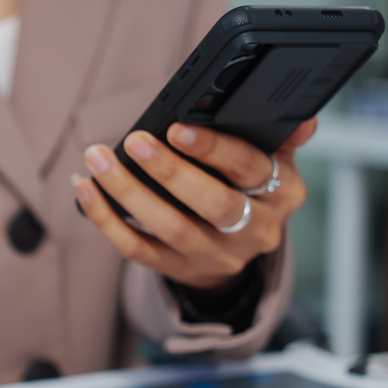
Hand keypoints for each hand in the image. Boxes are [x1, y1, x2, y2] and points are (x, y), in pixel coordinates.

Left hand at [73, 119, 312, 289]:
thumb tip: (302, 117)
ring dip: (128, 192)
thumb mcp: (274, 161)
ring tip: (98, 160)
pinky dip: (106, 219)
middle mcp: (254, 230)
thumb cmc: (249, 187)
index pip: (250, 168)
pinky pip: (137, 249)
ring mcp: (216, 255)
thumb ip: (280, 137)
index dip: (214, 149)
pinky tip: (85, 190)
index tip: (178, 128)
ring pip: (170, 227)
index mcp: (281, 193)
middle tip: (135, 141)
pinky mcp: (180, 271)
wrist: (239, 250)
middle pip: (212, 203)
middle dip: (169, 171)